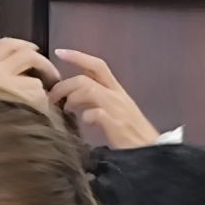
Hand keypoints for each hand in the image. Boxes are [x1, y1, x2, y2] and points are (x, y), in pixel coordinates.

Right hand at [0, 37, 60, 111]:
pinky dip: (41, 107)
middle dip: (44, 64)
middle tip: (52, 75)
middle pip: (27, 56)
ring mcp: (9, 90)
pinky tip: (38, 116)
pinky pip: (37, 101)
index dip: (23, 45)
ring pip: (35, 82)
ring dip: (40, 92)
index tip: (33, 49)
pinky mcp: (19, 106)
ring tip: (40, 104)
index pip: (6, 46)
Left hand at [48, 49, 162, 147]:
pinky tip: (84, 122)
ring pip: (89, 90)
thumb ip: (99, 103)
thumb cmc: (133, 135)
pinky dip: (86, 116)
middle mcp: (117, 96)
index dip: (78, 56)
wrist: (153, 152)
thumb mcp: (117, 113)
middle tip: (51, 96)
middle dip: (64, 85)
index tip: (60, 52)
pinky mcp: (117, 126)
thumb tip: (74, 101)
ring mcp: (118, 110)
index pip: (97, 65)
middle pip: (86, 79)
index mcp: (117, 91)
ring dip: (72, 98)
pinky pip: (97, 113)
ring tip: (65, 110)